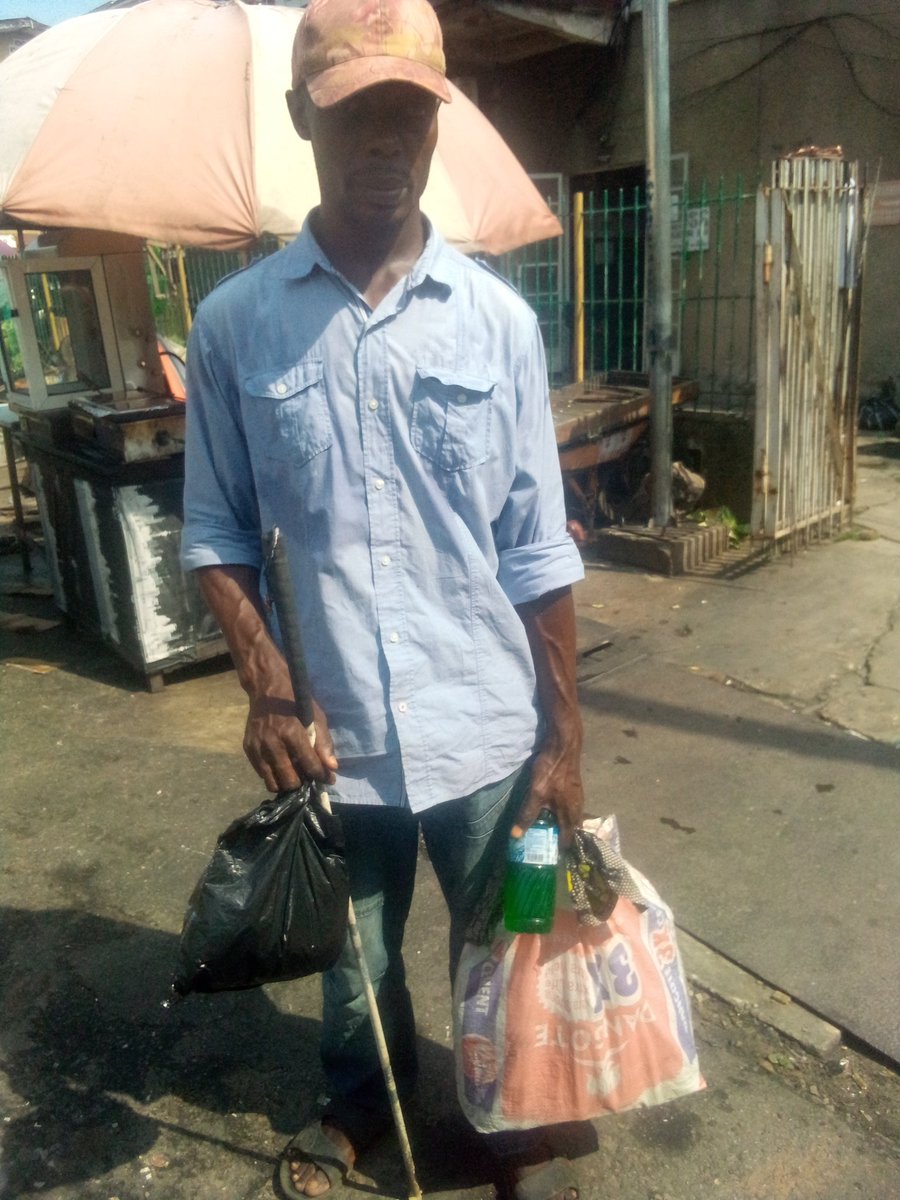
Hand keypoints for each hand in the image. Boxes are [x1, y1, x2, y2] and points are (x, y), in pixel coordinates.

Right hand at [244, 694, 337, 793]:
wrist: (267, 688)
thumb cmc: (296, 702)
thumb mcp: (316, 716)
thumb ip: (324, 743)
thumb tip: (332, 768)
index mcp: (292, 733)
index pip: (310, 766)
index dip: (322, 776)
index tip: (328, 779)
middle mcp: (273, 743)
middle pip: (290, 781)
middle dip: (303, 782)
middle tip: (308, 776)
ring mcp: (258, 748)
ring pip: (273, 783)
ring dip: (286, 783)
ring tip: (294, 775)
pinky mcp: (248, 749)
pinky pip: (262, 774)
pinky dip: (273, 775)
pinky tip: (281, 766)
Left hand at [511, 732, 583, 847]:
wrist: (563, 745)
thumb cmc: (552, 770)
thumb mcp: (536, 793)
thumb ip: (528, 814)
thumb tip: (516, 836)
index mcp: (570, 813)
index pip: (567, 838)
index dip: (559, 848)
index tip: (550, 857)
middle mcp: (577, 807)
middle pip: (571, 829)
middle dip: (561, 838)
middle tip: (547, 845)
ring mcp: (577, 796)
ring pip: (572, 817)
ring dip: (562, 825)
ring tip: (548, 830)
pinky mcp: (574, 787)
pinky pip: (570, 807)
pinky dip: (562, 813)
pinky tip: (552, 810)